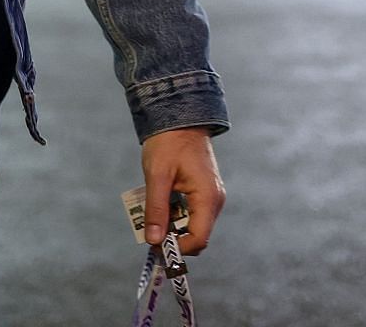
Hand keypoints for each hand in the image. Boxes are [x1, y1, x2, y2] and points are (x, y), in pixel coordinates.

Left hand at [141, 127, 224, 256]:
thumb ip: (156, 210)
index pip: (198, 239)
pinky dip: (176, 216)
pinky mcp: (204, 192)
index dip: (177, 248)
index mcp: (208, 198)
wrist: (180, 118)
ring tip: (153, 216)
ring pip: (194, 226)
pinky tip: (162, 205)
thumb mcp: (157, 177)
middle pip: (197, 236)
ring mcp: (211, 197)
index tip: (154, 245)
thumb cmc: (169, 143)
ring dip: (173, 227)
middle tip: (150, 232)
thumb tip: (154, 241)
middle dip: (174, 239)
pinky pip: (192, 214)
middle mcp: (215, 201)